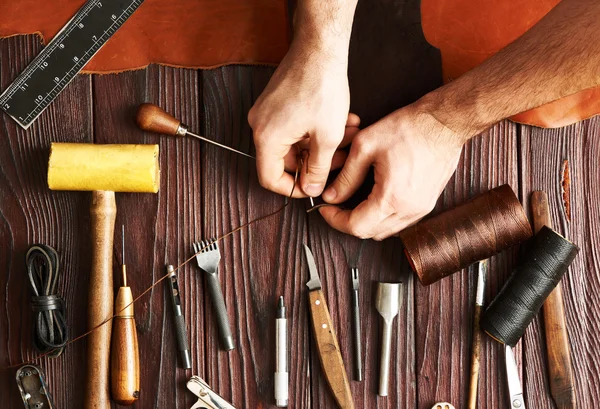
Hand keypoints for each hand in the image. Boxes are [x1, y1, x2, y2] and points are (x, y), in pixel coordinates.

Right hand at [248, 40, 358, 197]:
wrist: (319, 48)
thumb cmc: (321, 86)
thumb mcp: (327, 137)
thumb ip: (318, 169)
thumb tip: (312, 189)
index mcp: (266, 138)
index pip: (269, 178)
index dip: (293, 188)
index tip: (313, 187)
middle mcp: (260, 125)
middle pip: (285, 160)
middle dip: (317, 161)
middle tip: (341, 158)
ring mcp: (267, 112)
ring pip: (295, 142)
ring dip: (322, 143)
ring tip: (348, 136)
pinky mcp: (276, 102)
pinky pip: (294, 126)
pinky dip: (316, 129)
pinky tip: (342, 123)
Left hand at [319, 101, 466, 239]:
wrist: (444, 122)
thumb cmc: (408, 128)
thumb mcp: (365, 147)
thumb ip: (346, 177)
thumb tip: (331, 196)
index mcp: (391, 199)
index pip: (356, 227)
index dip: (335, 220)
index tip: (325, 209)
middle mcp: (409, 211)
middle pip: (370, 234)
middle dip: (348, 222)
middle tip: (336, 206)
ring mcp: (422, 209)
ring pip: (386, 231)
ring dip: (367, 222)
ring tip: (354, 203)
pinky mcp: (429, 203)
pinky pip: (401, 222)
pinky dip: (384, 217)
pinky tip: (376, 200)